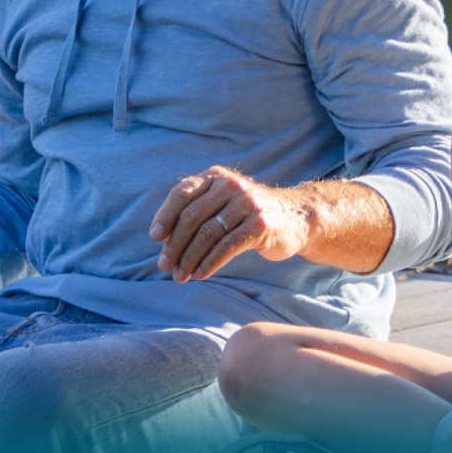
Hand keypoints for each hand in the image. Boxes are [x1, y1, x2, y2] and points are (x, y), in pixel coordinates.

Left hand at [150, 167, 311, 282]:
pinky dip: (210, 263)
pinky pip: (227, 246)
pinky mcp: (259, 225)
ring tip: (180, 275)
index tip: (154, 237)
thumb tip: (163, 238)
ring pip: (207, 234)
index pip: (182, 193)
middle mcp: (231, 186)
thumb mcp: (224, 202)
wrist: (297, 217)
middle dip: (174, 244)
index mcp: (216, 177)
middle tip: (164, 265)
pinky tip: (201, 275)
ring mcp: (247, 204)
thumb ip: (198, 210)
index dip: (165, 216)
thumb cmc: (250, 214)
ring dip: (189, 258)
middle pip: (192, 217)